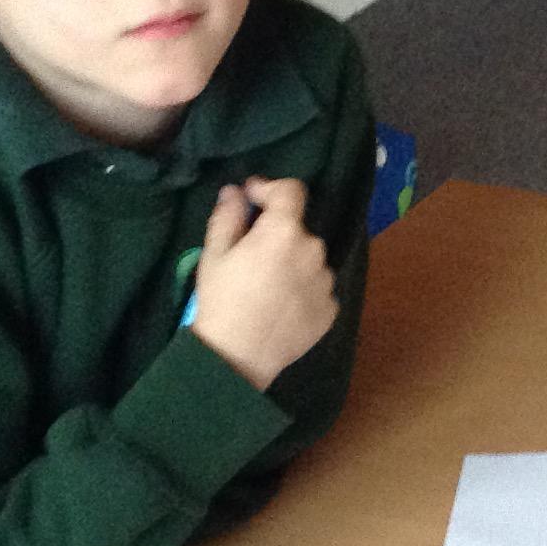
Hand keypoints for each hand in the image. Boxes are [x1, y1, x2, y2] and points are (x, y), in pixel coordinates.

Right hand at [189, 176, 336, 390]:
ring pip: (310, 261)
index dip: (270, 189)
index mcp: (285, 231)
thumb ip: (228, 216)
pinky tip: (280, 307)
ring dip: (293, 264)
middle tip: (252, 258)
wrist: (238, 356)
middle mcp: (314, 250)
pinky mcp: (332, 309)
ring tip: (266, 288)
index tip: (252, 198)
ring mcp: (326, 281)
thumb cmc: (221, 300)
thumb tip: (236, 192)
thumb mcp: (215, 254)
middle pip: (298, 231)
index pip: (291, 191)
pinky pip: (317, 289)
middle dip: (277, 235)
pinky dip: (302, 291)